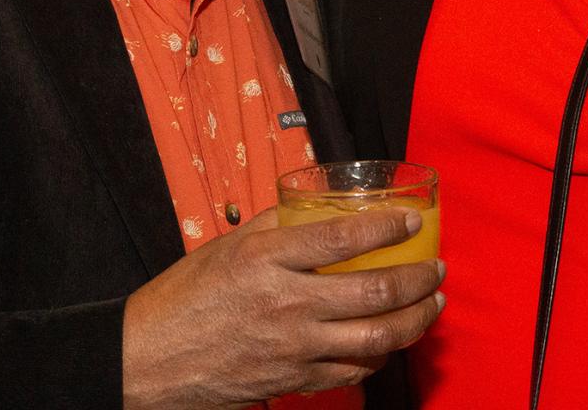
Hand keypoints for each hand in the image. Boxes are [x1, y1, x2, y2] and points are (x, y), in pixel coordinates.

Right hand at [122, 206, 444, 409]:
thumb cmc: (187, 295)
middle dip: (417, 280)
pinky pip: (351, 372)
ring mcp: (292, 348)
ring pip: (374, 339)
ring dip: (414, 321)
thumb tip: (315, 206)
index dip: (386, 228)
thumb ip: (276, 225)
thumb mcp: (229, 244)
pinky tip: (391, 341)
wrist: (150, 359)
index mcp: (268, 259)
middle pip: (372, 293)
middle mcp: (286, 304)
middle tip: (436, 268)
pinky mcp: (292, 381)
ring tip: (431, 304)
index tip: (411, 219)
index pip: (342, 239)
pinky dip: (379, 356)